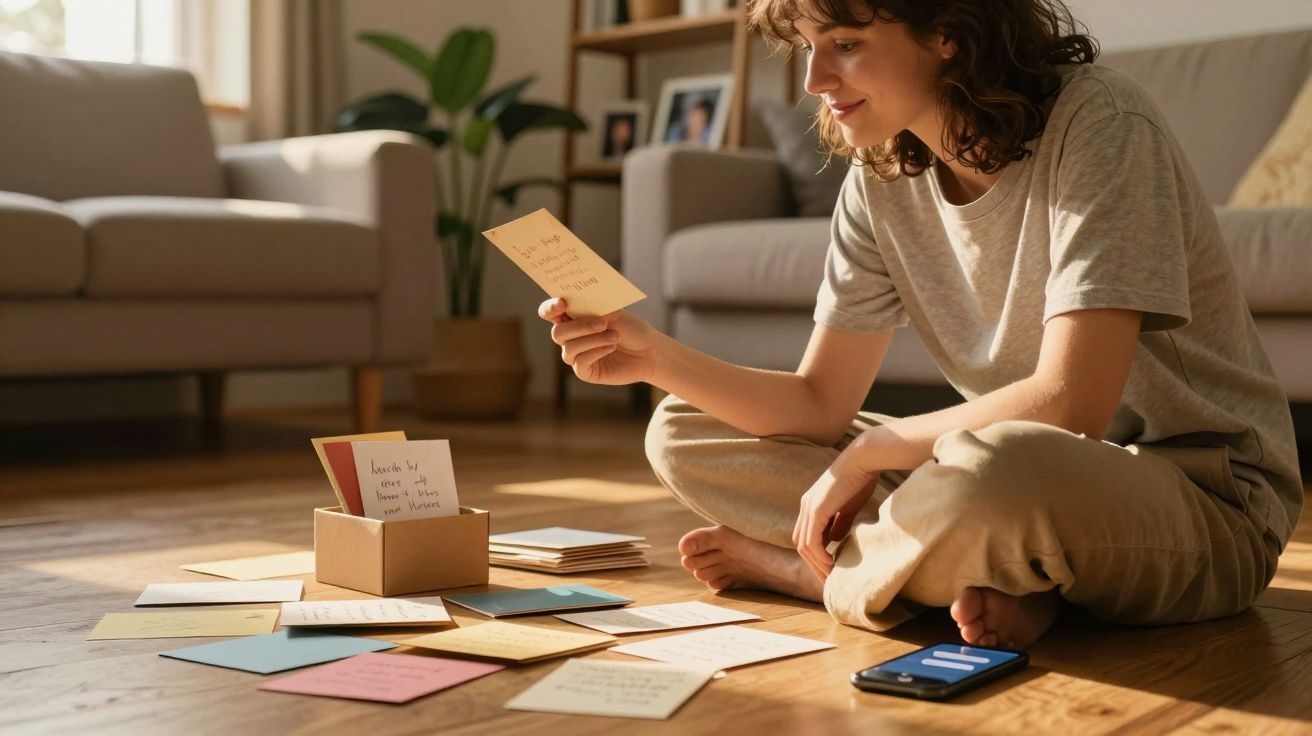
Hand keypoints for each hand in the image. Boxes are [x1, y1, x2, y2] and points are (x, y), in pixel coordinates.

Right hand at [538, 297, 658, 385]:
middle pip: (557, 332)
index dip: (550, 308)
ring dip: (593, 339)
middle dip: (579, 327)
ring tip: (614, 336)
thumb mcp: (614, 312)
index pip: (549, 313)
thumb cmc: (631, 328)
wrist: (649, 351)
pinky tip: (611, 347)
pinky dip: (596, 352)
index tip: (563, 303)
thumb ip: (592, 305)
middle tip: (603, 322)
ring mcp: (576, 355)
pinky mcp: (585, 371)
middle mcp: (571, 337)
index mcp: (573, 317)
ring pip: (569, 348)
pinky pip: (580, 362)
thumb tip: (576, 297)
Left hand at [792, 438, 880, 581]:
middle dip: (813, 564)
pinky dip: (819, 555)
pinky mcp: (816, 509)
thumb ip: (840, 523)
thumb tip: (835, 541)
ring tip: (831, 576)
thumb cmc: (861, 478)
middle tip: (828, 580)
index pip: (806, 536)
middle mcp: (805, 506)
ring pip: (803, 545)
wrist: (864, 459)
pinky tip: (831, 564)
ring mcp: (809, 507)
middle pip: (800, 544)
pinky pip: (812, 541)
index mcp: (812, 505)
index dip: (816, 555)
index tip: (830, 569)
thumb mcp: (848, 506)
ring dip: (816, 564)